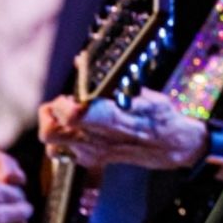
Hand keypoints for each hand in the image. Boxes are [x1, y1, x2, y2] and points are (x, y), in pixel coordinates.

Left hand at [39, 89, 220, 172]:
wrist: (172, 147)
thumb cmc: (162, 118)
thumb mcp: (147, 95)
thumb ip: (115, 81)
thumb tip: (80, 61)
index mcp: (111, 122)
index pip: (72, 115)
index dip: (63, 102)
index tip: (72, 94)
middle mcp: (97, 141)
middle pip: (49, 132)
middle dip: (50, 113)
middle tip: (65, 102)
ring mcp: (92, 154)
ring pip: (52, 143)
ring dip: (55, 125)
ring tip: (72, 114)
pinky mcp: (91, 161)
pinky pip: (62, 151)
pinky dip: (64, 137)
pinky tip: (80, 127)